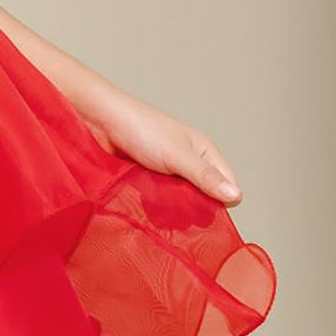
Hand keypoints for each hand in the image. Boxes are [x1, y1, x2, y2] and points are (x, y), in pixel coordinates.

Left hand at [81, 89, 242, 205]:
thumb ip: (204, 177)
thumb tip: (235, 197)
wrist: (101, 124)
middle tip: (177, 210)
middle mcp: (190, 165)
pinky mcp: (150, 183)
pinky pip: (159, 204)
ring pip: (181, 205)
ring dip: (172, 211)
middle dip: (193, 210)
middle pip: (204, 200)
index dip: (219, 202)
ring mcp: (169, 175)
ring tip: (157, 207)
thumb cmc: (141, 129)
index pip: (228, 187)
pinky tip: (145, 206)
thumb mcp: (177, 156)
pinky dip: (155, 209)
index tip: (202, 210)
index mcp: (205, 154)